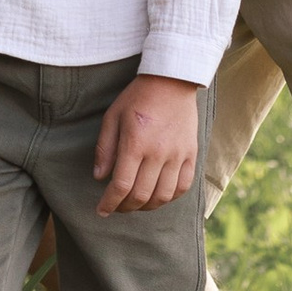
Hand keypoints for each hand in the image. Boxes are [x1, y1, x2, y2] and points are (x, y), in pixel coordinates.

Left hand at [93, 74, 201, 214]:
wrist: (171, 80)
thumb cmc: (137, 97)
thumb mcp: (113, 116)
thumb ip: (105, 148)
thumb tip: (100, 177)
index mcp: (135, 143)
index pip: (121, 186)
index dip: (109, 203)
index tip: (101, 210)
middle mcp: (158, 153)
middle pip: (141, 195)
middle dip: (125, 207)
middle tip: (116, 207)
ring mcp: (177, 155)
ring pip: (163, 196)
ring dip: (147, 206)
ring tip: (136, 203)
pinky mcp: (191, 154)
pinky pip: (183, 186)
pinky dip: (170, 197)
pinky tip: (158, 195)